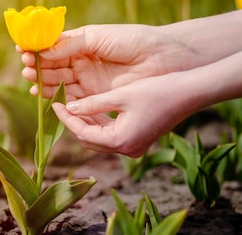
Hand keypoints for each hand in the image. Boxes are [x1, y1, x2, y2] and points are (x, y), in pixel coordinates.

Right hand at [20, 23, 194, 100]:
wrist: (161, 59)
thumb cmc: (132, 41)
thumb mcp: (98, 37)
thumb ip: (70, 45)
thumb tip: (43, 51)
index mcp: (81, 43)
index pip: (53, 46)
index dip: (37, 48)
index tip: (22, 48)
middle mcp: (81, 61)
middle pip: (53, 65)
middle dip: (37, 65)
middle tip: (25, 66)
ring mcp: (86, 79)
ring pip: (58, 81)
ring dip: (41, 81)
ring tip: (29, 78)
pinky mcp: (94, 96)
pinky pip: (70, 97)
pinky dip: (54, 96)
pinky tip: (40, 92)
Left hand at [50, 72, 190, 156]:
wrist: (189, 93)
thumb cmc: (156, 91)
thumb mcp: (120, 95)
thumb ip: (92, 104)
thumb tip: (69, 108)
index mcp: (120, 141)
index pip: (82, 133)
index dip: (65, 118)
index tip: (53, 102)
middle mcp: (126, 150)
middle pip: (88, 140)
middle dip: (72, 122)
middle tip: (60, 103)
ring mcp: (133, 147)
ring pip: (99, 139)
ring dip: (84, 123)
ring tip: (71, 104)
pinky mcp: (138, 141)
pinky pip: (110, 135)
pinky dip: (98, 123)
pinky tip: (90, 107)